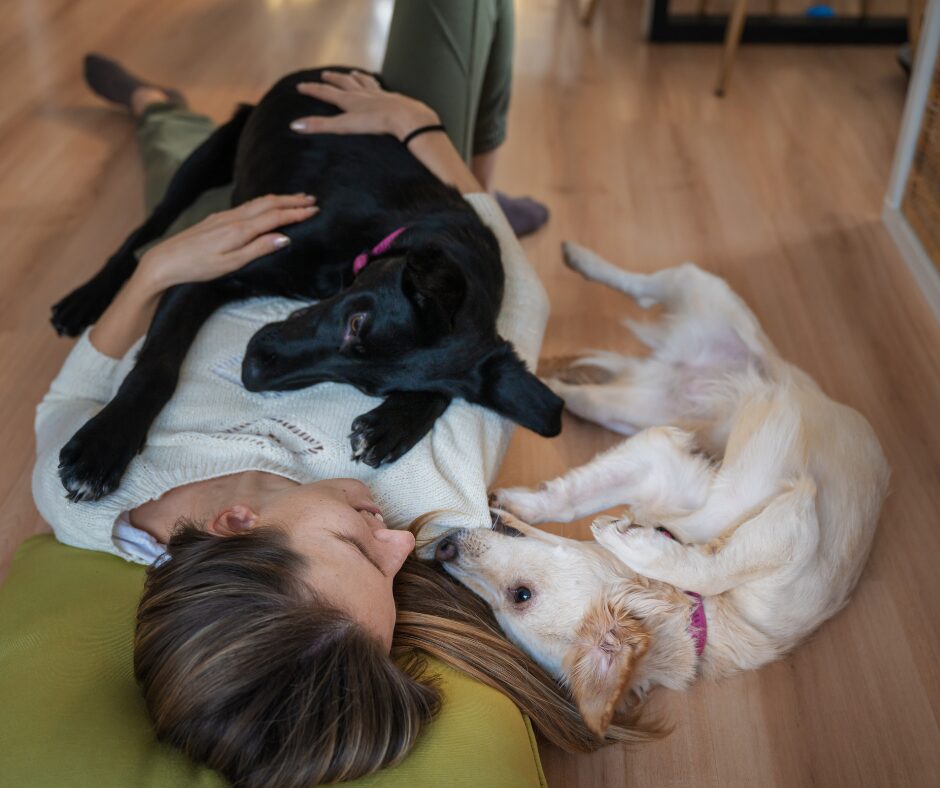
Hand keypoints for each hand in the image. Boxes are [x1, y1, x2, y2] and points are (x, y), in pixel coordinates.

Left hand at [135, 193, 318, 291]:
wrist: (165, 260)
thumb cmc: (198, 267)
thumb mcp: (231, 263)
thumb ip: (259, 249)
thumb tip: (285, 237)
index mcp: (240, 230)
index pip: (276, 217)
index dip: (296, 212)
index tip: (315, 209)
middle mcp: (234, 218)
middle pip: (268, 203)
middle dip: (292, 200)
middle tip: (312, 199)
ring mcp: (224, 216)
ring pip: (258, 202)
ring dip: (279, 199)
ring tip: (295, 198)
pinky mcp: (217, 219)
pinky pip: (247, 205)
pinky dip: (264, 202)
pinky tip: (266, 205)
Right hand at [290, 70, 438, 140]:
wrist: (405, 117)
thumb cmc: (375, 122)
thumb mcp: (344, 126)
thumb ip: (320, 126)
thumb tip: (294, 125)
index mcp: (349, 100)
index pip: (326, 93)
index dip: (312, 90)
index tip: (301, 86)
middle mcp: (362, 94)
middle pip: (344, 83)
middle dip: (333, 79)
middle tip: (325, 75)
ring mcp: (378, 95)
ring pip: (364, 82)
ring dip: (356, 78)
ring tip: (353, 73)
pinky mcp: (393, 99)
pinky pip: (382, 89)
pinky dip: (377, 85)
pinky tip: (380, 87)